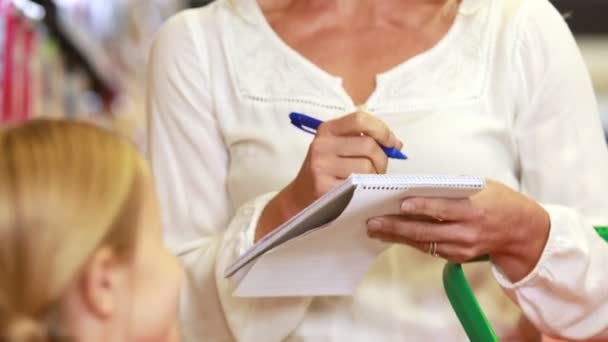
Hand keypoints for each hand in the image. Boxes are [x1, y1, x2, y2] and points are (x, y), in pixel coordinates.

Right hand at [256, 112, 402, 240]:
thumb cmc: (326, 171)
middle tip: (378, 169)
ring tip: (366, 181)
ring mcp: (321, 167)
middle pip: (368, 145)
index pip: (360, 120)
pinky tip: (359, 191)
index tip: (392, 143)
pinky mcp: (324, 187)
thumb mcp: (337, 147)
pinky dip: (366, 189)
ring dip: (375, 176)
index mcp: (327, 130)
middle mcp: (321, 145)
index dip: (382, 130)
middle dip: (382, 159)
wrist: (300, 198)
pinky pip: (359, 185)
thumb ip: (363, 139)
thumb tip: (395, 144)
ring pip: (367, 167)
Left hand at [367, 180, 550, 281]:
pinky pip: (429, 248)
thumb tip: (420, 185)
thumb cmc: (500, 202)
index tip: (401, 204)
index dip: (422, 207)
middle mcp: (466, 232)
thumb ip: (453, 187)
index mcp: (474, 210)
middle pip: (426, 231)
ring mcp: (461, 247)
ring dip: (396, 236)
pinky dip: (409, 241)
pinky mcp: (457, 256)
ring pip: (423, 242)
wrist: (522, 231)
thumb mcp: (482, 186)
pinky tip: (392, 235)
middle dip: (397, 226)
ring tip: (374, 228)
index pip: (443, 209)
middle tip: (373, 221)